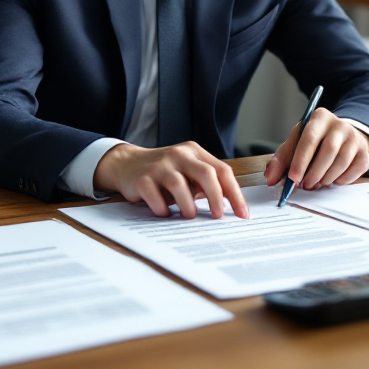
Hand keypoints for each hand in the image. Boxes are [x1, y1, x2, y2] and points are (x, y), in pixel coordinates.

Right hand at [93, 142, 249, 219]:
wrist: (126, 164)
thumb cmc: (163, 172)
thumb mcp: (186, 171)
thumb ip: (205, 183)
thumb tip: (228, 208)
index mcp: (194, 152)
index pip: (222, 170)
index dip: (235, 194)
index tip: (242, 214)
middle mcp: (179, 155)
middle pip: (206, 174)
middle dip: (216, 198)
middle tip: (218, 216)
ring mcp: (159, 165)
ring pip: (180, 185)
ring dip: (188, 206)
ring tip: (189, 215)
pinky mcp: (142, 178)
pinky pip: (156, 197)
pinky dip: (163, 209)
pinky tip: (165, 213)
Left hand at [263, 109, 368, 190]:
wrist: (341, 137)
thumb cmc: (315, 141)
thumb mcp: (295, 143)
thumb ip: (281, 160)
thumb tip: (271, 178)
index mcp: (319, 117)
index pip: (309, 138)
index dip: (300, 161)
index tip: (293, 178)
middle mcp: (339, 125)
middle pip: (328, 151)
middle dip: (314, 173)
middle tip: (305, 185)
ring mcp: (355, 138)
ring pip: (342, 162)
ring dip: (327, 178)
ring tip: (317, 184)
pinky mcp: (365, 152)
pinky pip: (356, 170)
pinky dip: (342, 179)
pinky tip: (333, 180)